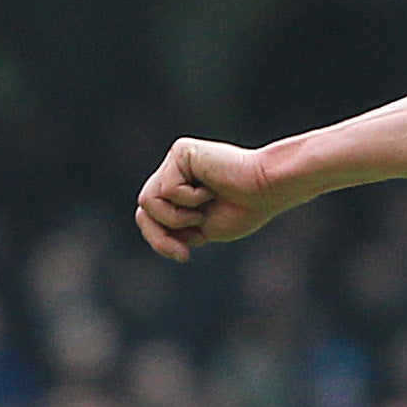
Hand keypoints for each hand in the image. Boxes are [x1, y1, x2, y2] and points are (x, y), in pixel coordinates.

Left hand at [137, 137, 300, 258]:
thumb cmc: (244, 209)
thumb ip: (170, 226)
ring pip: (149, 199)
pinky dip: (190, 199)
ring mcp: (176, 160)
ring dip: (177, 216)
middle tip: (185, 249)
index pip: (149, 215)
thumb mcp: (199, 229)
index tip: (184, 255)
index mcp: (179, 189)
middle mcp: (174, 171)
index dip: (158, 238)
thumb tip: (139, 215)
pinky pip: (168, 189)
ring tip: (204, 208)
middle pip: (144, 207)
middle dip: (160, 233)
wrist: (266, 191)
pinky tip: (210, 189)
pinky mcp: (181, 152)